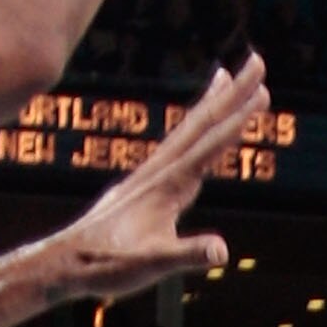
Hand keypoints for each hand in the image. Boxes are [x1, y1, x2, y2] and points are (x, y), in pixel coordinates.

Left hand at [49, 55, 271, 298]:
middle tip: (257, 61)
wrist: (63, 263)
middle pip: (201, 123)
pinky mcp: (140, 184)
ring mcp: (148, 175)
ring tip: (225, 75)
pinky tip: (191, 131)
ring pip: (185, 129)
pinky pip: (172, 146)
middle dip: (233, 93)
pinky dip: (188, 129)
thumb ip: (188, 254)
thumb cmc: (107, 265)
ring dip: (209, 102)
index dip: (238, 118)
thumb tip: (221, 251)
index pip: (211, 144)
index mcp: (167, 185)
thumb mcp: (153, 265)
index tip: (263, 90)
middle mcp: (158, 171)